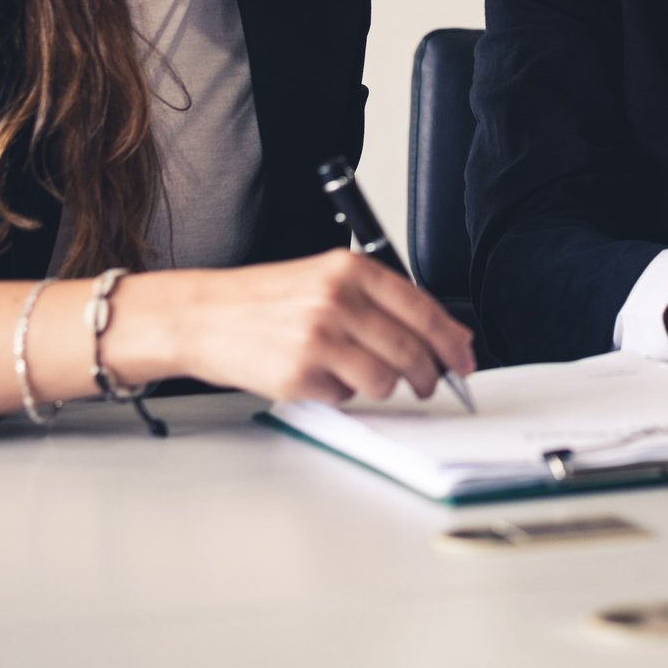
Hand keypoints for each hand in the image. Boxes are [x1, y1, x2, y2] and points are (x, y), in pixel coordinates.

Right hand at [113, 250, 475, 404]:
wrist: (203, 315)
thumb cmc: (265, 300)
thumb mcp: (324, 278)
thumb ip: (378, 300)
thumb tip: (436, 334)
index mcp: (350, 270)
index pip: (423, 310)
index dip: (452, 341)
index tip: (465, 359)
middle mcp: (337, 301)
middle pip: (411, 350)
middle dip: (427, 375)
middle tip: (427, 383)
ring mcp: (318, 339)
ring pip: (384, 380)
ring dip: (380, 385)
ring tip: (353, 372)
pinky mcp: (298, 375)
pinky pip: (345, 397)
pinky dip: (340, 394)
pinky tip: (317, 376)